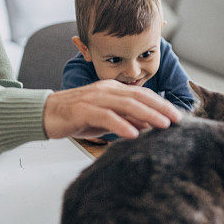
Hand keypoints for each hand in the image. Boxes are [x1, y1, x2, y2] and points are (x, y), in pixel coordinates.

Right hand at [43, 80, 181, 139]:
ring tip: (162, 125)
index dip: (161, 103)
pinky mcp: (82, 110)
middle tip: (178, 119)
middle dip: (161, 108)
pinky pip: (105, 116)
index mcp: (112, 89)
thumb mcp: (105, 119)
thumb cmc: (76, 117)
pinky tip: (133, 134)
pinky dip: (121, 125)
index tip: (177, 115)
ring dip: (147, 114)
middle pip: (139, 96)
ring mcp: (94, 98)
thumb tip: (148, 126)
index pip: (142, 93)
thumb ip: (125, 119)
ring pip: (126, 104)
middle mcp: (106, 90)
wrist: (45, 114)